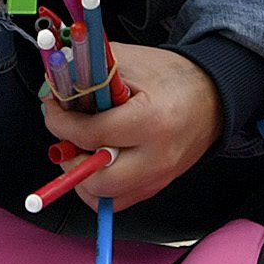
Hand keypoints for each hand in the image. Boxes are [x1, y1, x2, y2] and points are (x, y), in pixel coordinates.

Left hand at [41, 43, 221, 210]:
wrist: (212, 96)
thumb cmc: (170, 76)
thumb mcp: (129, 62)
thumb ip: (88, 75)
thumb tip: (52, 91)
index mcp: (152, 121)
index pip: (92, 135)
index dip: (61, 123)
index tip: (53, 110)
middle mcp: (157, 157)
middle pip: (96, 180)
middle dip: (70, 160)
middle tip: (66, 139)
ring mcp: (159, 178)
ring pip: (103, 198)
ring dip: (81, 179)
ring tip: (81, 152)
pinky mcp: (157, 187)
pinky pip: (116, 201)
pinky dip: (98, 187)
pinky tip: (96, 163)